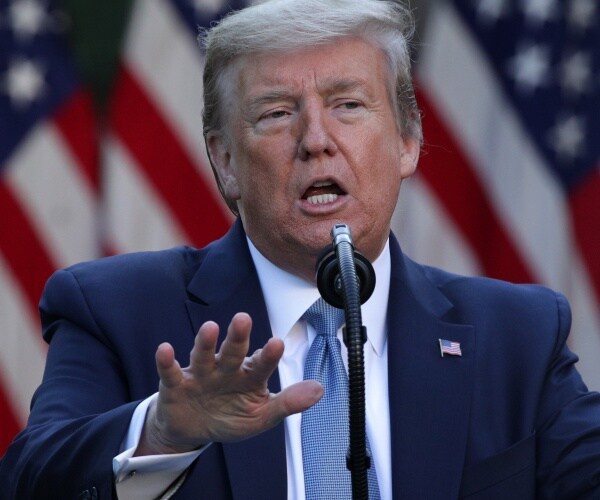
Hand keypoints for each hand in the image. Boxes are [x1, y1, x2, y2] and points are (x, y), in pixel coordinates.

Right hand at [135, 312, 322, 454]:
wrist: (193, 429)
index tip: (277, 343)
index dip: (269, 355)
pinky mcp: (176, 384)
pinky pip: (171, 371)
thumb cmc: (230, 416)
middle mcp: (226, 369)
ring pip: (203, 356)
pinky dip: (167, 361)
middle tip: (244, 318)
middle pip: (233, 351)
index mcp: (249, 376)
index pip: (262, 364)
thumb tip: (320, 389)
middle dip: (238, 337)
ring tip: (210, 328)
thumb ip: (288, 402)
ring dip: (205, 343)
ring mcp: (201, 375)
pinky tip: (165, 350)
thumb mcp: (261, 415)